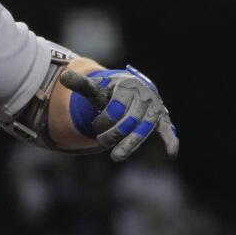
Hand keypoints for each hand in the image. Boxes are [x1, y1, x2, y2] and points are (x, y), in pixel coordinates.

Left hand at [60, 67, 178, 161]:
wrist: (132, 91)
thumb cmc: (111, 93)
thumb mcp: (97, 88)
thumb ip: (82, 85)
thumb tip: (64, 76)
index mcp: (127, 86)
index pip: (115, 108)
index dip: (103, 121)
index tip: (95, 126)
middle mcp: (143, 95)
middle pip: (129, 121)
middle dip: (113, 134)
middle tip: (100, 141)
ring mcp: (154, 108)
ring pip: (143, 129)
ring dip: (130, 144)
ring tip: (116, 158)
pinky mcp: (162, 119)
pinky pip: (167, 130)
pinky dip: (171, 141)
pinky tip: (171, 154)